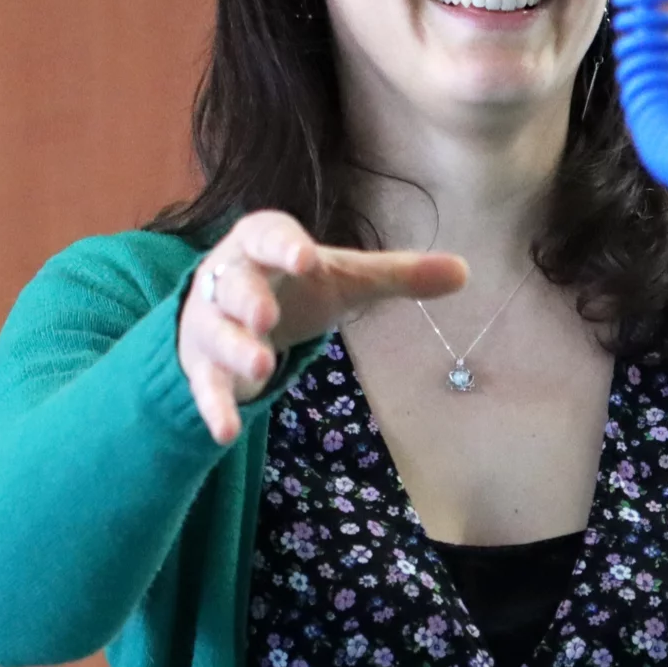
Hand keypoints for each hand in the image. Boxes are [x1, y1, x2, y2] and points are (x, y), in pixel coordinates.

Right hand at [179, 209, 468, 444]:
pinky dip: (215, 407)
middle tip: (266, 319)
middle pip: (233, 284)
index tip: (304, 259)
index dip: (283, 245)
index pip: (267, 234)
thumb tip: (465, 272)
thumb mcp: (346, 280)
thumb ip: (398, 275)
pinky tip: (227, 433)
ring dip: (235, 349)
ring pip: (215, 333)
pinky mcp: (202, 365)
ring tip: (261, 369)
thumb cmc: (296, 288)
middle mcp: (227, 278)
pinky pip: (205, 384)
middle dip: (248, 301)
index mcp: (262, 244)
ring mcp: (210, 322)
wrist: (233, 314)